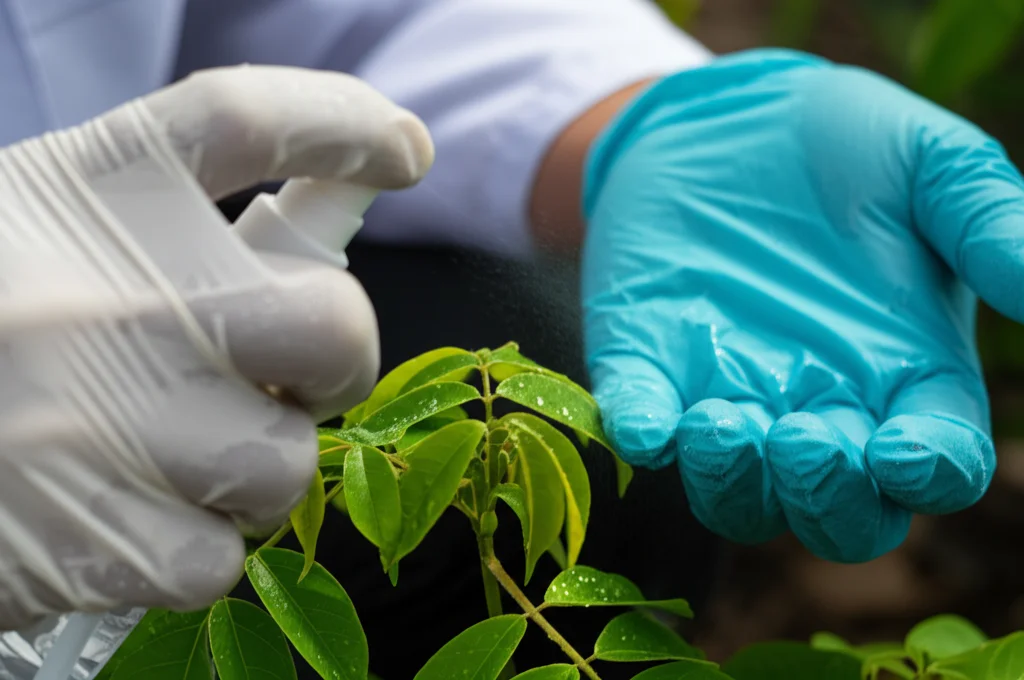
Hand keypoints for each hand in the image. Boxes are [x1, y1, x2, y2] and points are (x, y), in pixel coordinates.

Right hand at [0, 65, 432, 627]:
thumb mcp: (60, 239)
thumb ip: (199, 230)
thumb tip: (336, 210)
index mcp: (88, 197)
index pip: (245, 119)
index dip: (345, 125)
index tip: (404, 151)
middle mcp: (104, 300)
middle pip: (329, 321)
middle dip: (341, 358)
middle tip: (302, 372)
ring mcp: (100, 423)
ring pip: (285, 464)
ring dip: (258, 466)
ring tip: (181, 453)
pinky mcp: (91, 541)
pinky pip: (222, 558)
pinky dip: (196, 547)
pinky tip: (132, 517)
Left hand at [582, 49, 1021, 562]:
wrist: (730, 117)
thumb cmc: (847, 145)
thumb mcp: (929, 164)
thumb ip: (984, 220)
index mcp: (907, 373)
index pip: (936, 463)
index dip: (926, 474)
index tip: (901, 451)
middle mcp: (823, 406)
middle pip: (836, 514)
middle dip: (824, 502)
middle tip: (808, 442)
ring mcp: (732, 396)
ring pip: (736, 499)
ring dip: (731, 483)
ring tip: (725, 423)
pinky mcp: (652, 369)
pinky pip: (642, 425)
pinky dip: (640, 434)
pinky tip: (644, 424)